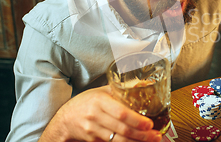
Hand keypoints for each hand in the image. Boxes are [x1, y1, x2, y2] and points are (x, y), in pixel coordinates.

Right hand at [39, 85, 161, 141]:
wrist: (64, 119)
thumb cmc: (85, 103)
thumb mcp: (100, 92)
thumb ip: (119, 89)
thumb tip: (142, 85)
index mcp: (99, 101)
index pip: (120, 113)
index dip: (136, 120)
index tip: (149, 123)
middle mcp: (95, 116)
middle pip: (122, 129)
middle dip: (141, 134)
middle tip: (156, 135)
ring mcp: (93, 130)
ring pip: (118, 140)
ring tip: (152, 140)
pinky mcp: (93, 141)